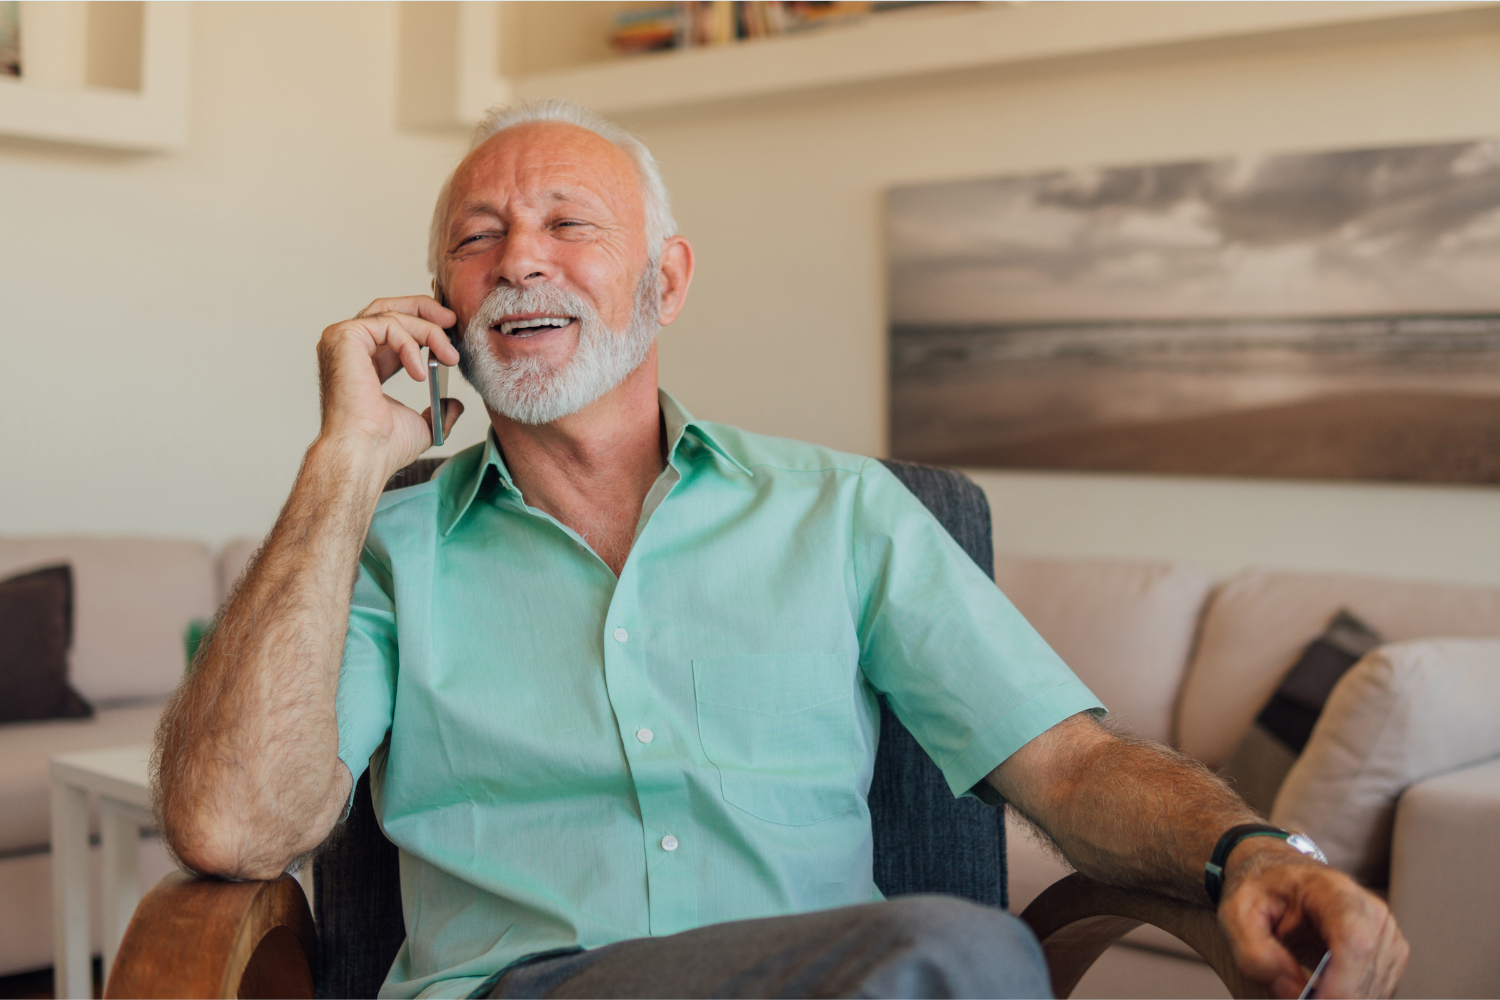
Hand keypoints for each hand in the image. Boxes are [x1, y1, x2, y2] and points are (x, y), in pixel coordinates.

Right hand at [315, 296, 463, 474]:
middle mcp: (350, 348)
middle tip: (451, 321)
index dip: (422, 323)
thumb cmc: (383, 445)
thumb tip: (454, 405)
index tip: (450, 330)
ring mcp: (342, 341)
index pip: (392, 327)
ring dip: (428, 331)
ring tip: (448, 356)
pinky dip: (410, 344)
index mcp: (365, 363)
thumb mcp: (422, 423)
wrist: (365, 453)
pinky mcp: (344, 337)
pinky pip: (387, 324)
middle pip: (387, 308)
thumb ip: (438, 410)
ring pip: (392, 315)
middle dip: (424, 310)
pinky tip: (420, 373)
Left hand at [1220, 844, 1407, 997]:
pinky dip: (1346, 999)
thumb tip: (1293, 993)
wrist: (1279, 877)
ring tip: (1301, 987)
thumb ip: (1255, 955)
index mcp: (1332, 890)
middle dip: (1330, 999)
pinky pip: (1376, 993)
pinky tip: (1320, 991)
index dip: (1341, 982)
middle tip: (1290, 996)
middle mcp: (1370, 910)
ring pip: (1373, 991)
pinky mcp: (1390, 956)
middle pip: (1365, 974)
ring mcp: (1386, 934)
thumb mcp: (1236, 914)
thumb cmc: (1261, 892)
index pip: (1354, 940)